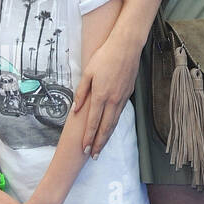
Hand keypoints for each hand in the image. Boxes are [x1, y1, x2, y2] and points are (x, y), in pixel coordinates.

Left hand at [73, 31, 140, 159]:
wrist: (126, 47)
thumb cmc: (105, 57)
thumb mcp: (88, 73)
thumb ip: (81, 93)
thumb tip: (75, 110)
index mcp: (101, 95)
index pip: (93, 122)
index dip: (88, 137)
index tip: (84, 149)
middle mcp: (113, 100)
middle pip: (106, 128)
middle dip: (98, 144)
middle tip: (93, 156)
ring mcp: (122, 98)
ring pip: (114, 123)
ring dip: (107, 137)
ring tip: (100, 148)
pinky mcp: (128, 94)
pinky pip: (119, 114)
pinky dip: (114, 125)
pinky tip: (109, 130)